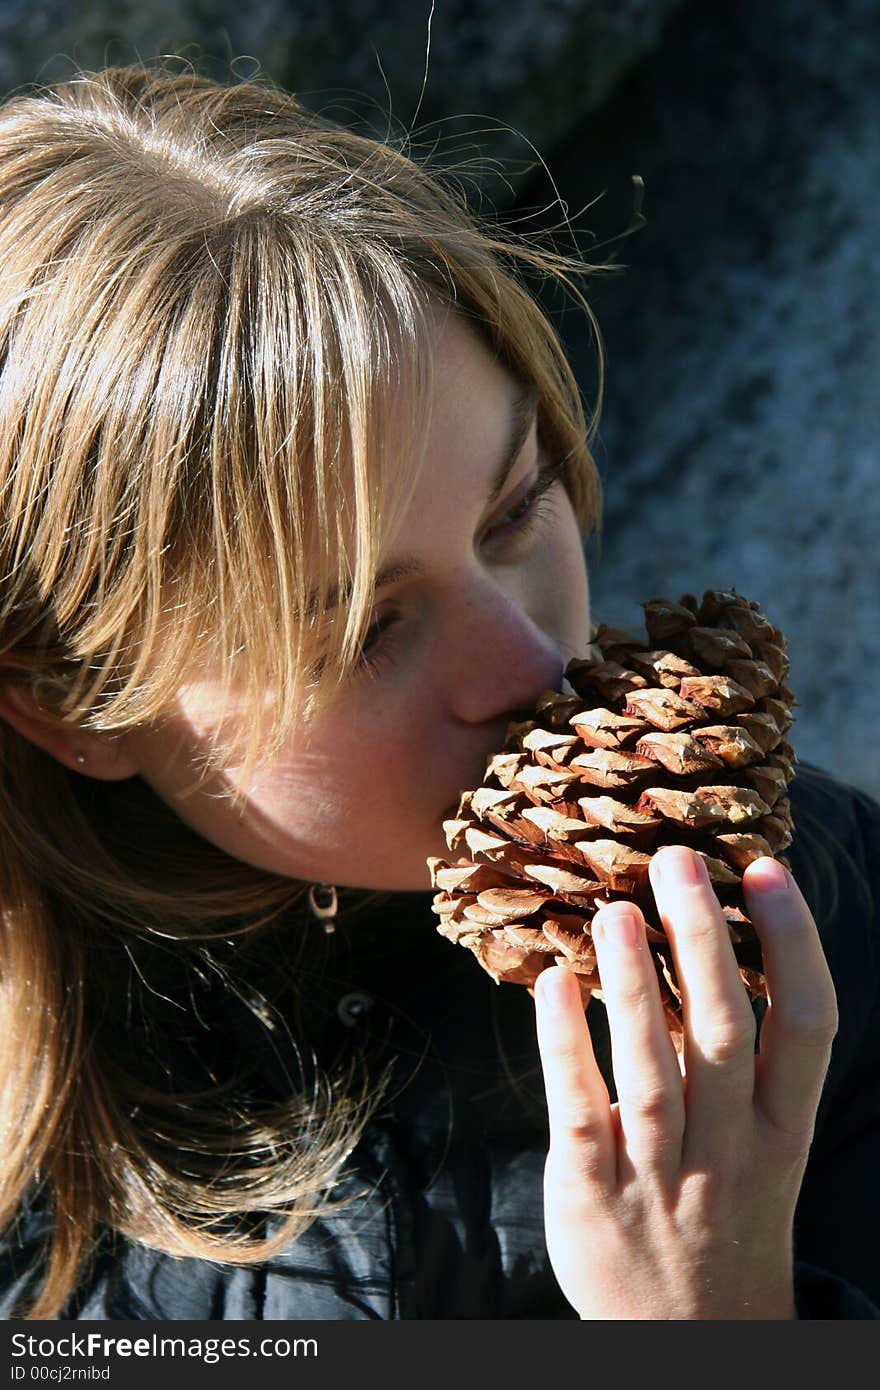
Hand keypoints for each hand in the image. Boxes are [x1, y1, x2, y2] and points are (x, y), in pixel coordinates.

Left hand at [533, 847, 837, 1319]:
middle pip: (724, 1031)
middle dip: (702, 940)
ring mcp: (661, 1175)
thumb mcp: (759, 1143)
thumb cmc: (723, 1207)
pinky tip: (551, 983)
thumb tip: (703, 932)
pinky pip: (578, 1110)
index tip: (765, 871)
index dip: (794, 942)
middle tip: (676, 861)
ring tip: (613, 909)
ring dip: (631, 985)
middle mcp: (732, 1148)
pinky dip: (564, 1044)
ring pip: (651, 1069)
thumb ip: (738, 1054)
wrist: (688, 1338)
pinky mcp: (593, 1195)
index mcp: (784, 1127)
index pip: (808, 1023)